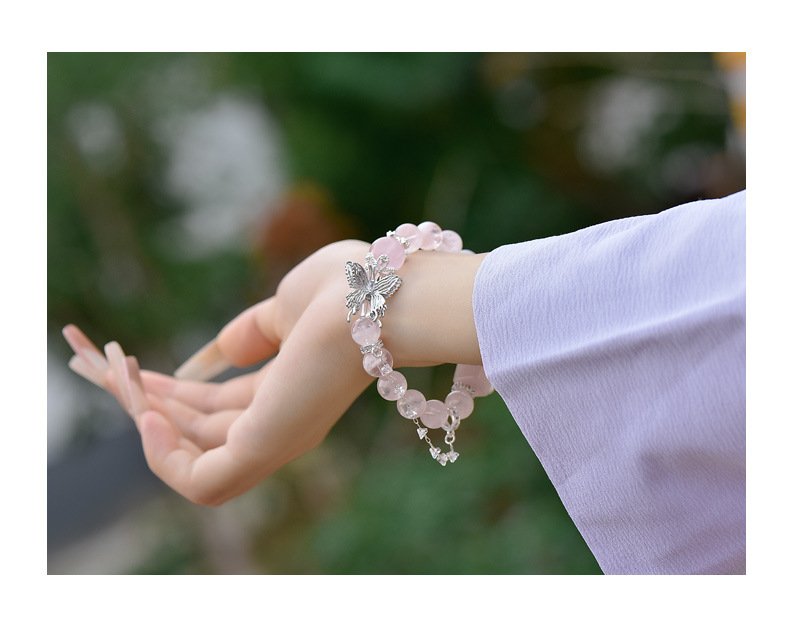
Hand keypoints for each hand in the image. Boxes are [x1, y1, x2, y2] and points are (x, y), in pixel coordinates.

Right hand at [63, 239, 485, 504]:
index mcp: (285, 393)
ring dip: (146, 421)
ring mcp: (274, 440)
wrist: (382, 294)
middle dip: (148, 403)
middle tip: (105, 367)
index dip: (173, 392)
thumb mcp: (285, 308)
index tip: (134, 368)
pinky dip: (163, 457)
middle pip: (198, 431)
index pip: (217, 409)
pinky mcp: (265, 447)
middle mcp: (280, 424)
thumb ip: (252, 333)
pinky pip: (200, 481)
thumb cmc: (347, 291)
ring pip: (192, 456)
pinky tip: (145, 408)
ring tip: (116, 374)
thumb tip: (218, 354)